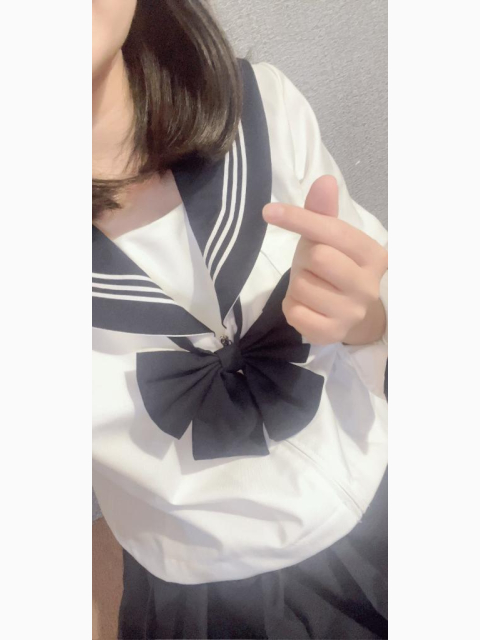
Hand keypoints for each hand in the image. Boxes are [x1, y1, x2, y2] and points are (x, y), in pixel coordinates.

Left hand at [262, 175, 387, 345]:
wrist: (349, 314)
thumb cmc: (336, 268)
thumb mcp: (329, 239)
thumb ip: (323, 212)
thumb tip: (325, 181)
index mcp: (373, 255)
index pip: (332, 231)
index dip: (299, 218)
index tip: (269, 211)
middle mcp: (368, 285)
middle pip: (317, 257)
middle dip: (306, 259)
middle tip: (314, 267)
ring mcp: (352, 312)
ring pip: (301, 286)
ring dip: (298, 284)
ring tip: (313, 288)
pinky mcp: (332, 333)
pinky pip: (294, 312)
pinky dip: (292, 307)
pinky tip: (307, 307)